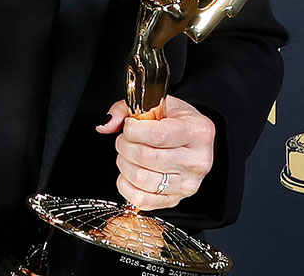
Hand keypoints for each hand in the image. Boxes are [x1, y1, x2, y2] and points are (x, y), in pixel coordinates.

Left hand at [96, 95, 214, 210]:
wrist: (193, 139)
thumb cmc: (176, 120)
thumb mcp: (157, 104)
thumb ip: (126, 109)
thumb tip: (106, 124)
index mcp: (198, 132)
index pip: (158, 135)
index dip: (133, 130)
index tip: (128, 125)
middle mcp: (197, 160)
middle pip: (146, 157)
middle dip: (125, 145)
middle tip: (125, 139)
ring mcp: (188, 183)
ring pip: (142, 179)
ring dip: (124, 164)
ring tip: (127, 154)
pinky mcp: (176, 200)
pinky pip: (142, 200)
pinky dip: (126, 186)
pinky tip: (128, 174)